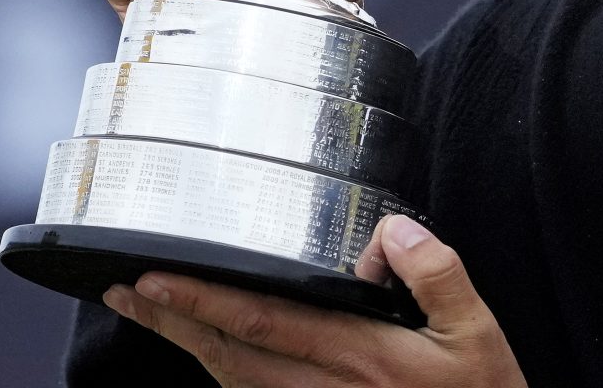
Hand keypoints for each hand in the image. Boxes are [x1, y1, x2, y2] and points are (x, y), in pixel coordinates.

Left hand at [102, 215, 525, 387]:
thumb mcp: (478, 334)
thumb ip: (435, 273)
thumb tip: (389, 230)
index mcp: (362, 357)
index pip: (263, 322)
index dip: (202, 300)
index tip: (155, 278)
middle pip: (228, 357)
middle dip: (172, 322)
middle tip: (124, 294)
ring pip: (235, 386)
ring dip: (188, 349)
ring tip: (151, 315)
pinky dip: (225, 379)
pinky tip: (209, 356)